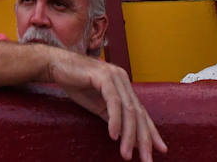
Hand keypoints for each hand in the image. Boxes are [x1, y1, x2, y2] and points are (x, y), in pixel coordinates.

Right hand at [47, 51, 166, 161]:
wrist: (55, 65)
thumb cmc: (75, 83)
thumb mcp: (97, 105)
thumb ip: (113, 118)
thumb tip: (127, 137)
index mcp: (124, 86)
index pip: (142, 112)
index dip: (152, 132)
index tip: (161, 149)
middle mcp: (123, 80)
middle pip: (139, 114)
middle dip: (144, 139)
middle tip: (147, 160)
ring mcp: (115, 77)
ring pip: (128, 110)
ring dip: (129, 135)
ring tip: (126, 154)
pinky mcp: (103, 76)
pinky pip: (113, 102)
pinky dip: (115, 120)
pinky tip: (114, 135)